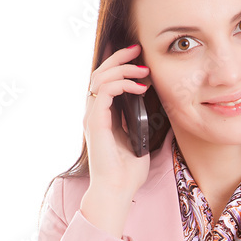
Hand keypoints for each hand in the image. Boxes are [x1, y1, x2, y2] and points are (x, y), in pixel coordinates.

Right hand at [83, 42, 151, 196]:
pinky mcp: (95, 121)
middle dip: (119, 58)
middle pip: (100, 73)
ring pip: (100, 77)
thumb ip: (136, 122)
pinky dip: (122, 84)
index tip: (138, 57)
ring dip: (123, 69)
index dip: (119, 65)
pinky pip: (105, 91)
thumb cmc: (127, 172)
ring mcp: (93, 116)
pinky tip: (139, 88)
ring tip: (143, 69)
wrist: (117, 190)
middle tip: (138, 50)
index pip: (105, 81)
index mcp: (102, 116)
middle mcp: (94, 113)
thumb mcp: (137, 140)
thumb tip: (147, 107)